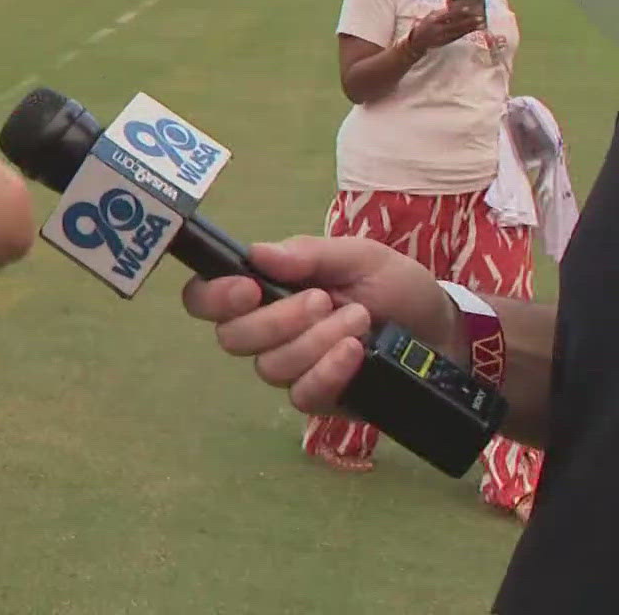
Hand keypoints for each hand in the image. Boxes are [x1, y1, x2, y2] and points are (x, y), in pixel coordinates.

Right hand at [181, 236, 459, 415]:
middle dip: (278, 318)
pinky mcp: (319, 397)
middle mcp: (268, 332)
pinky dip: (328, 370)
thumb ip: (308, 253)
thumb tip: (256, 253)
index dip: (213, 296)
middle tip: (323, 299)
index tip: (248, 288)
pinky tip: (355, 353)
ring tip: (358, 320)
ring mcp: (292, 368)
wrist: (445, 330)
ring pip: (269, 367)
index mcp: (266, 290)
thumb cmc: (395, 286)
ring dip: (315, 341)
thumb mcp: (359, 256)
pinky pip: (302, 394)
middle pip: (232, 338)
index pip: (206, 299)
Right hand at [408, 5, 483, 52]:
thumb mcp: (430, 16)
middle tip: (480, 15)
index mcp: (433, 19)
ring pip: (459, 30)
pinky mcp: (447, 41)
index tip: (469, 7)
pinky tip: (476, 28)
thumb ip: (442, 12)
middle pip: (456, 23)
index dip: (459, 11)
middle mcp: (438, 28)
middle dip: (469, 20)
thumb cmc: (425, 25)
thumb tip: (457, 5)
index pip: (448, 14)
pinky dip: (468, 31)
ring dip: (471, 26)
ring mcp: (443, 36)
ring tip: (482, 22)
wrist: (417, 42)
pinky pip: (459, 35)